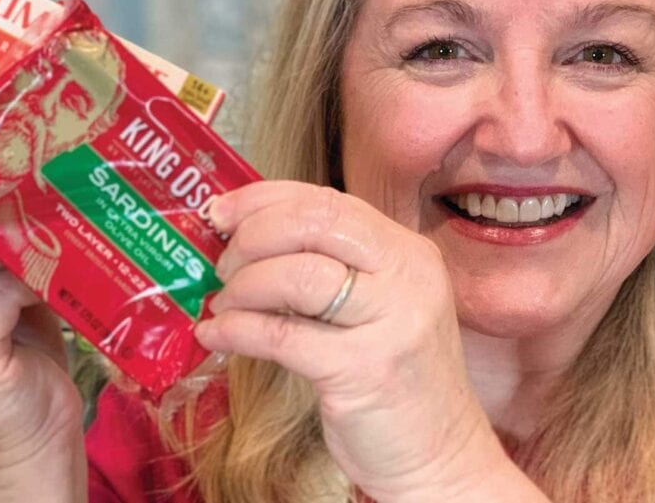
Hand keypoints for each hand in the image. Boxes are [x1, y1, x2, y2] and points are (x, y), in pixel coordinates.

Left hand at [195, 181, 521, 500]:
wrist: (440, 455)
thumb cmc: (396, 380)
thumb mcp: (379, 307)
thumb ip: (332, 268)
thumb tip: (244, 237)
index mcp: (408, 252)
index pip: (327, 202)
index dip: (264, 199)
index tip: (220, 211)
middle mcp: (407, 276)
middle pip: (313, 224)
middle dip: (251, 237)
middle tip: (221, 263)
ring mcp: (391, 322)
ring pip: (296, 275)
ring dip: (242, 286)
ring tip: (222, 304)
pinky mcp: (364, 370)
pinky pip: (281, 336)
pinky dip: (236, 331)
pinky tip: (215, 335)